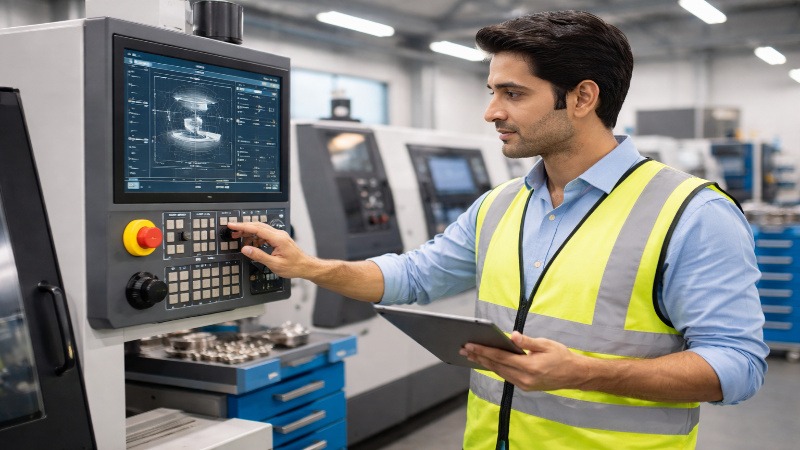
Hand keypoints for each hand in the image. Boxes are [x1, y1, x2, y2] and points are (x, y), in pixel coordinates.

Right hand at [226, 221, 312, 278]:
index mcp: (278, 239)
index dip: (243, 226)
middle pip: (258, 226)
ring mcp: (279, 236)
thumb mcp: (274, 264)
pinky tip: (252, 244)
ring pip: (261, 229)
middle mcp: (279, 234)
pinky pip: (265, 234)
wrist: (305, 266)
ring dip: (249, 232)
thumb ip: (259, 256)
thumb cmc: (293, 266)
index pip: (257, 229)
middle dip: (244, 227)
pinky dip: (256, 237)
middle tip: (232, 231)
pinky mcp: (279, 239)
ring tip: (239, 238)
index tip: (232, 225)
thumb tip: (245, 249)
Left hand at [459, 332, 584, 391]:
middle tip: (463, 349)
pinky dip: (495, 369)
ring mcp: (524, 384)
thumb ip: (527, 341)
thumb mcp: (546, 344)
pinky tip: (487, 363)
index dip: (483, 351)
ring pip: (499, 372)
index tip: (470, 345)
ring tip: (470, 355)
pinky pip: (506, 376)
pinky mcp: (525, 387)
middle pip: (496, 366)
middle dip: (478, 357)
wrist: (574, 375)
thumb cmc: (561, 356)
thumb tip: (511, 335)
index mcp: (529, 366)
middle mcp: (524, 378)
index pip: (500, 357)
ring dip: (484, 363)